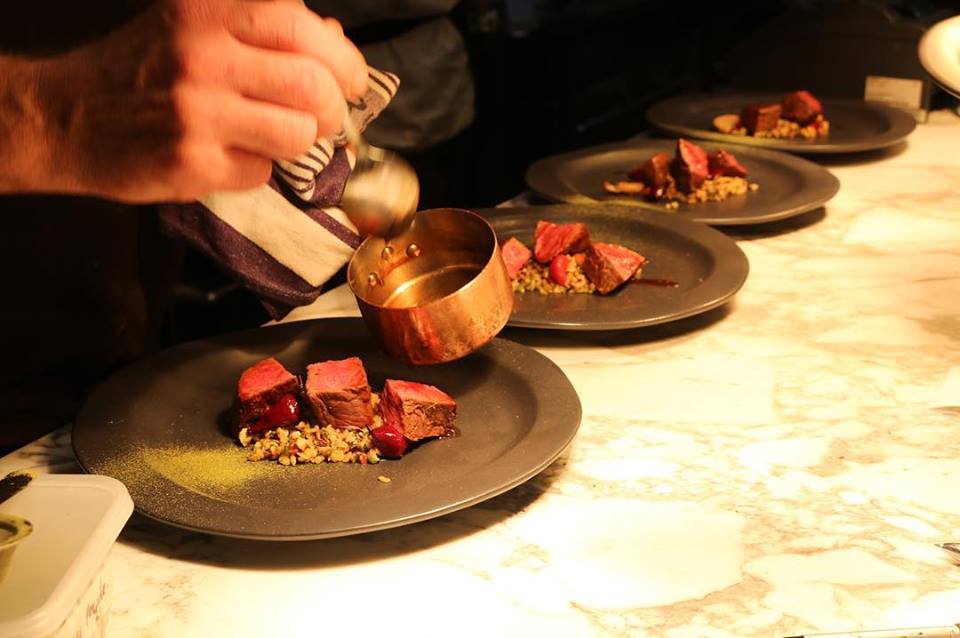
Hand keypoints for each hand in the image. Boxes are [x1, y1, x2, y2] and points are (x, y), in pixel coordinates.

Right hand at [30, 0, 366, 201]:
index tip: (350, 80)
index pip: (305, 31)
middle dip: (335, 109)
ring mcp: (196, 113)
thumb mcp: (192, 24)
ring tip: (278, 135)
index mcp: (207, 10)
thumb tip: (335, 42)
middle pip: (315, 88)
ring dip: (301, 141)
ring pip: (298, 135)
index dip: (343, 61)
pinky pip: (261, 171)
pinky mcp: (191, 164)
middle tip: (326, 116)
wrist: (64, 116)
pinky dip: (257, 166)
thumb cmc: (142, 67)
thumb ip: (260, 28)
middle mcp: (202, 55)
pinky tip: (230, 154)